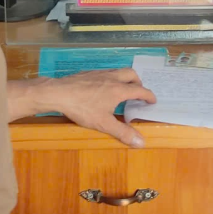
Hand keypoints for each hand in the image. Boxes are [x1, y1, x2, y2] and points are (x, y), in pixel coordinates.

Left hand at [38, 70, 155, 147]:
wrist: (59, 93)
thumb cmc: (83, 108)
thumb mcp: (104, 124)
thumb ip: (123, 132)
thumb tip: (141, 142)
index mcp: (119, 89)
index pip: (140, 90)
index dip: (149, 96)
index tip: (152, 101)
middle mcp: (112, 78)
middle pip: (132, 74)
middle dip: (138, 83)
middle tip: (138, 93)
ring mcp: (100, 73)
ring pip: (119, 71)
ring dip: (125, 79)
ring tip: (123, 91)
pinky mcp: (89, 73)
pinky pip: (107, 72)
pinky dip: (113, 78)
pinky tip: (104, 89)